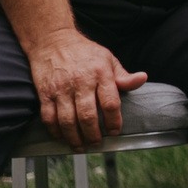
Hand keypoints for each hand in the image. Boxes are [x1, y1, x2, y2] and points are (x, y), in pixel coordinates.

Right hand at [24, 29, 146, 150]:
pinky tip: (62, 137)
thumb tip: (142, 79)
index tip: (114, 132)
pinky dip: (55, 132)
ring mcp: (61, 89)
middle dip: (94, 135)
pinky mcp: (45, 93)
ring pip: (68, 121)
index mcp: (101, 74)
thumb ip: (124, 75)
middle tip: (97, 144)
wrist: (52, 41)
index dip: (114, 122)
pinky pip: (49, 118)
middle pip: (88, 116)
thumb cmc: (84, 52)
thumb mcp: (108, 59)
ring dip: (75, 138)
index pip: (110, 103)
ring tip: (81, 146)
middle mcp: (81, 82)